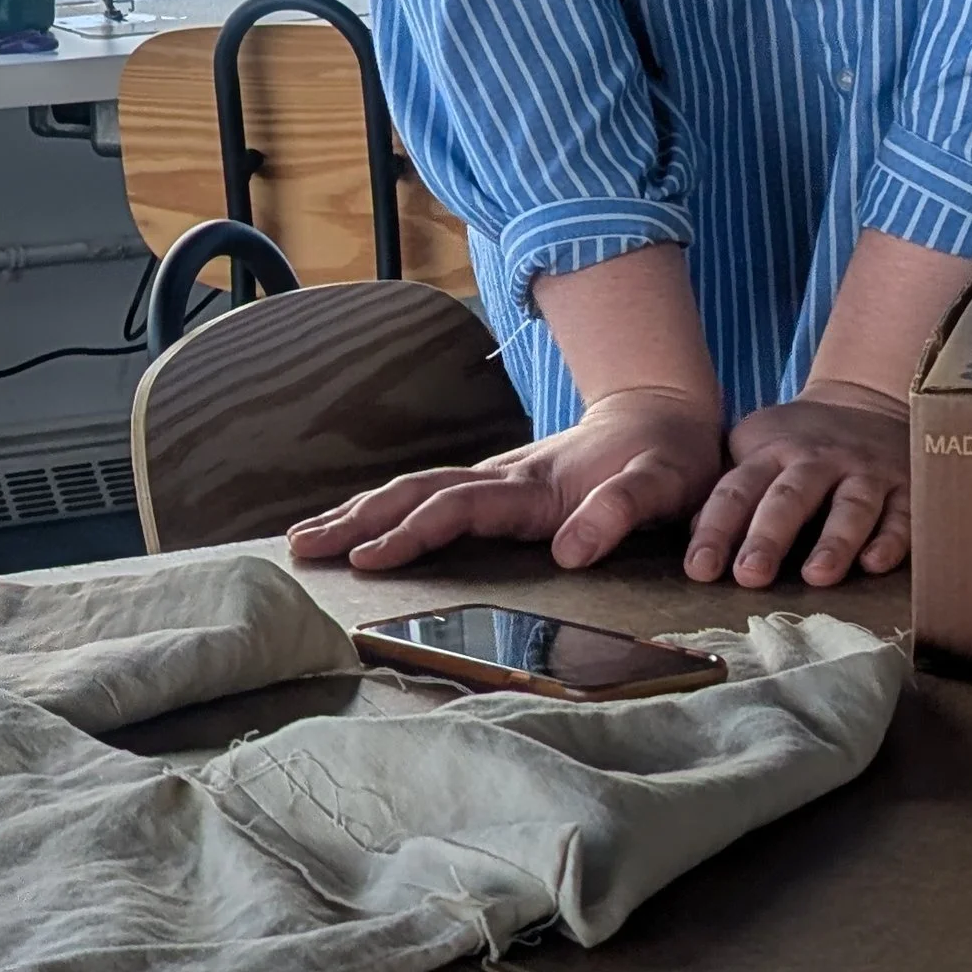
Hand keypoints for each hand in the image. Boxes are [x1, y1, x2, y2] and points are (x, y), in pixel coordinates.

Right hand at [287, 386, 724, 572]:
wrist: (666, 413)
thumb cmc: (669, 456)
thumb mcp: (663, 483)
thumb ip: (619, 511)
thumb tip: (568, 551)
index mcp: (535, 484)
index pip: (458, 507)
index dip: (412, 532)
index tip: (367, 558)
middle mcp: (504, 477)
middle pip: (416, 493)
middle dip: (358, 519)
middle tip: (302, 548)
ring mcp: (498, 479)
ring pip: (415, 491)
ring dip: (360, 513)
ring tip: (307, 537)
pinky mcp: (499, 488)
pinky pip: (430, 497)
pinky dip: (387, 511)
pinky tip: (360, 526)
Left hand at [682, 379, 910, 590]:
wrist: (864, 400)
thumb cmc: (797, 442)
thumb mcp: (754, 450)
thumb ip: (731, 494)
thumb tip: (696, 540)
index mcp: (771, 453)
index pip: (737, 492)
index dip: (716, 530)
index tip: (699, 569)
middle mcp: (817, 462)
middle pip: (789, 499)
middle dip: (768, 537)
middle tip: (750, 575)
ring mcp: (864, 473)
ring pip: (850, 507)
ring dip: (834, 541)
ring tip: (817, 576)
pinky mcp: (905, 487)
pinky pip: (902, 514)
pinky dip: (891, 539)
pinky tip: (876, 564)